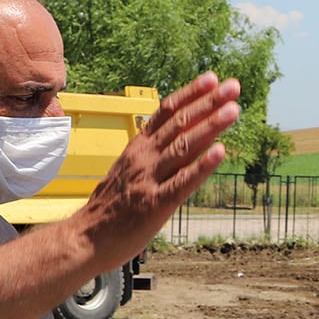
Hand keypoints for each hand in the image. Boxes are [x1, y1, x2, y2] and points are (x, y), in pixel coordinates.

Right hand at [77, 73, 240, 261]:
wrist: (84, 239)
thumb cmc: (110, 208)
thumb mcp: (130, 171)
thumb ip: (155, 155)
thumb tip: (187, 140)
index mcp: (138, 148)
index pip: (166, 112)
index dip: (190, 94)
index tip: (212, 79)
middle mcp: (144, 158)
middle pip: (179, 123)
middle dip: (208, 103)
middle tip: (234, 86)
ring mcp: (148, 179)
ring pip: (183, 146)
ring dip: (210, 126)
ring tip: (233, 110)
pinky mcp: (155, 204)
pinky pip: (182, 182)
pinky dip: (202, 165)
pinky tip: (221, 152)